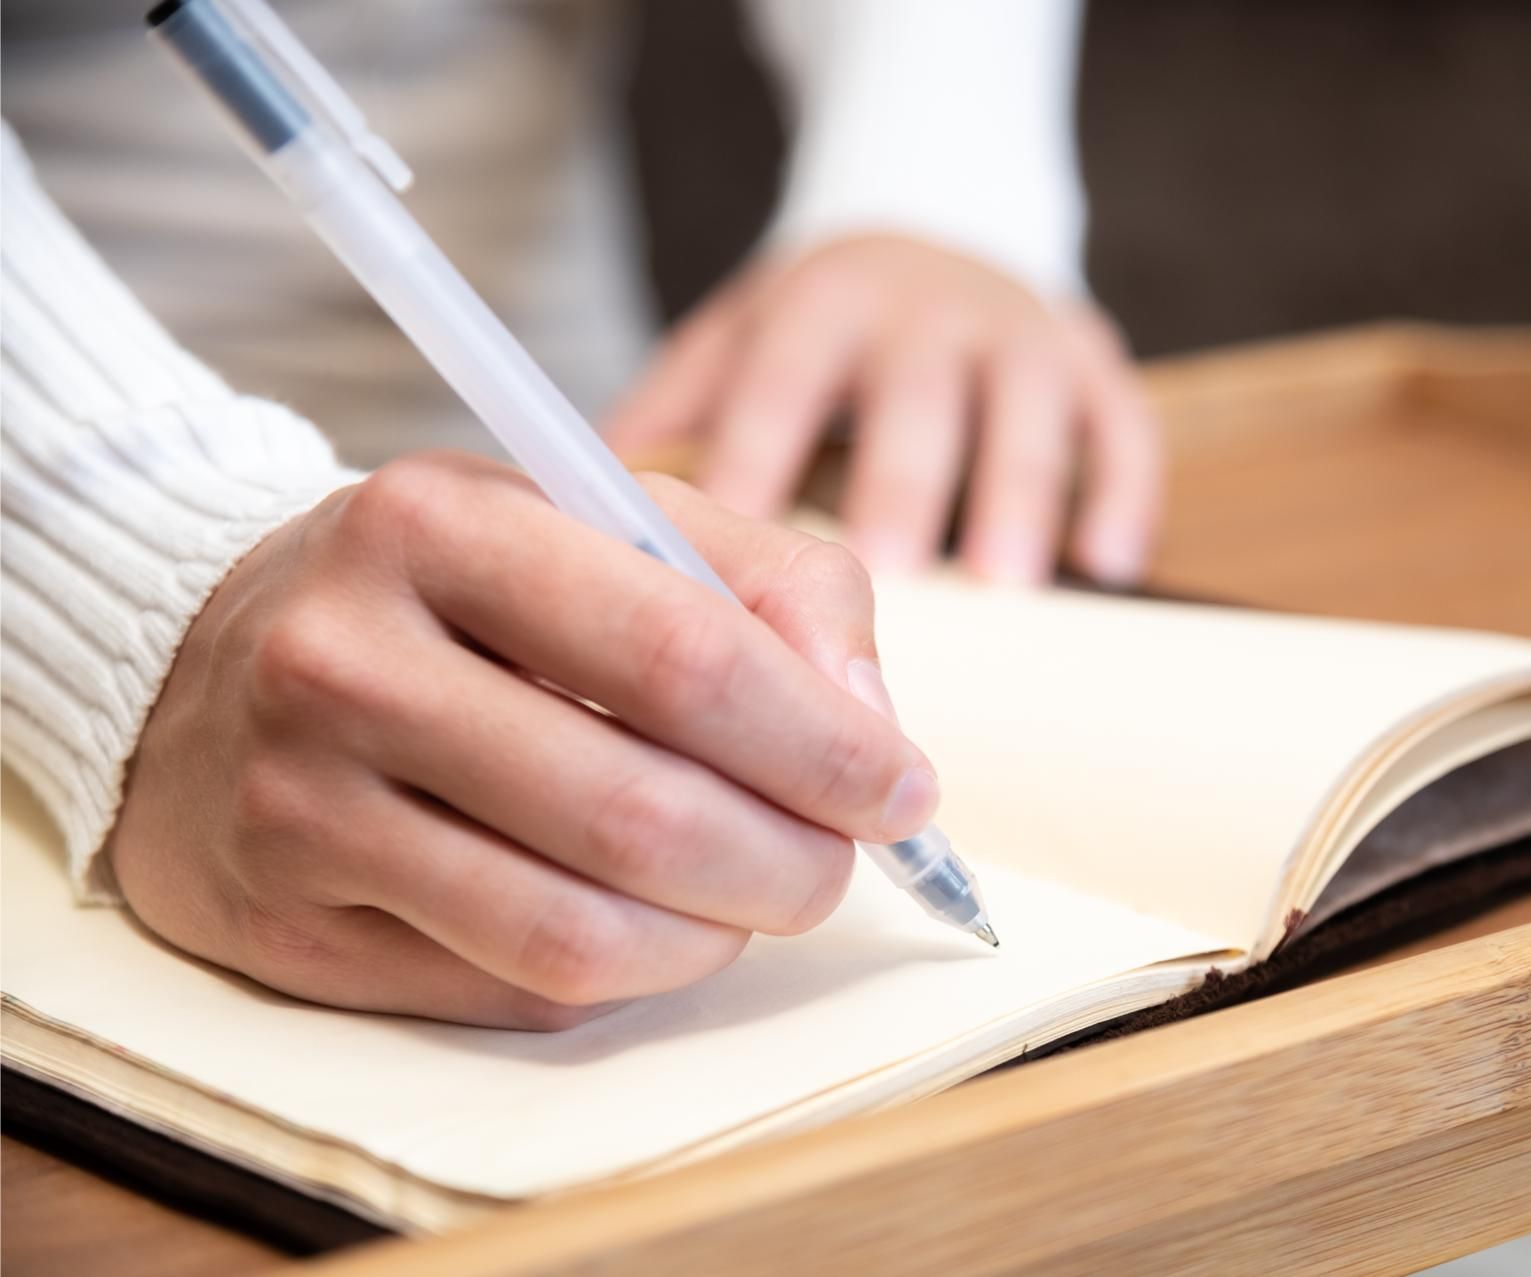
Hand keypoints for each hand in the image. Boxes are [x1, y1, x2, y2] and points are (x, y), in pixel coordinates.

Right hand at [108, 453, 934, 1029]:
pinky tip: (644, 923)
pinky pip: (512, 991)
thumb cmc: (460, 591)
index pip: (684, 654)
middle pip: (642, 816)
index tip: (903, 788)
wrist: (212, 655)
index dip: (826, 744)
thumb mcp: (610, 522)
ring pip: (577, 934)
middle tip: (837, 863)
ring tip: (749, 897)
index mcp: (441, 523)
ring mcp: (302, 803)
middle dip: (791, 863)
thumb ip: (771, 584)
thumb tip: (873, 723)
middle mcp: (349, 661)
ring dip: (714, 938)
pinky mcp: (287, 922)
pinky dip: (625, 975)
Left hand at [604, 234, 1162, 586]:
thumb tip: (570, 522)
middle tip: (881, 577)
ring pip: (1025, 410)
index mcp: (820, 305)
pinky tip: (1106, 565)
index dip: (760, 452)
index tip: (737, 544)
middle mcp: (923, 310)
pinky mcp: (1094, 361)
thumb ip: (670, 417)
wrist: (936, 239)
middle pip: (913, 396)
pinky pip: (1122, 423)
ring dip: (1017, 494)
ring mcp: (1017, 333)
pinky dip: (1123, 492)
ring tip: (1004, 581)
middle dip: (898, 484)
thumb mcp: (733, 342)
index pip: (783, 378)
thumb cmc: (815, 333)